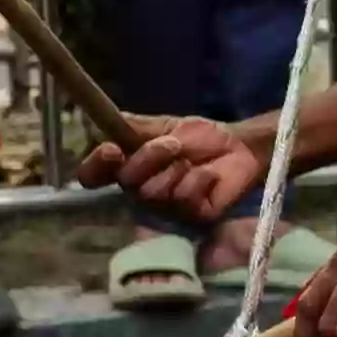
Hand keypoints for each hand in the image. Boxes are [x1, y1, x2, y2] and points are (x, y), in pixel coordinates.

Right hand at [74, 114, 263, 225]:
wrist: (242, 147)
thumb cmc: (202, 138)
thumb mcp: (167, 125)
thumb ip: (134, 127)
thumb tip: (101, 118)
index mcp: (129, 168)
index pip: (93, 177)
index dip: (94, 167)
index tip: (110, 149)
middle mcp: (140, 191)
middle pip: (126, 182)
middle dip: (149, 157)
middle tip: (173, 144)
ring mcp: (164, 208)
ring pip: (152, 193)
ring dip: (175, 169)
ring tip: (192, 160)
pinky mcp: (191, 217)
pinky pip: (183, 200)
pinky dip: (197, 180)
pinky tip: (209, 175)